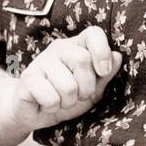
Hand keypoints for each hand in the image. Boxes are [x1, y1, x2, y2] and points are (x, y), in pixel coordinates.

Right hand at [1, 26, 123, 133]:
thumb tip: (117, 56)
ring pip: (68, 85)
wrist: (33, 112)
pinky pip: (50, 96)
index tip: (103, 72)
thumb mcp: (92, 89)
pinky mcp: (27, 78)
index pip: (93, 33)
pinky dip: (53, 106)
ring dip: (68, 102)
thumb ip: (104, 74)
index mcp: (76, 47)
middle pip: (82, 60)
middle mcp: (58, 49)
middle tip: (78, 96)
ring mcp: (40, 62)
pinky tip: (47, 104)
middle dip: (86, 88)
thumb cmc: (64, 97)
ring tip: (61, 101)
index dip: (102, 52)